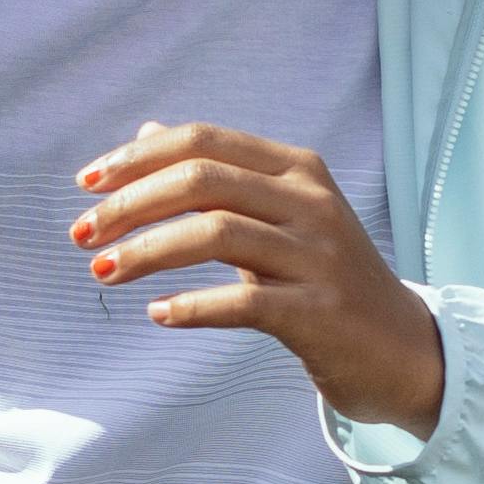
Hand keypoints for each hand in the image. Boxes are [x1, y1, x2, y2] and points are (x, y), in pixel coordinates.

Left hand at [69, 120, 447, 436]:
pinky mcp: (318, 312)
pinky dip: (190, 306)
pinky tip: (158, 314)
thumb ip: (218, 174)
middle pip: (201, 178)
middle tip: (81, 234)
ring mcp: (317, 256)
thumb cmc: (325, 279)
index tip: (86, 183)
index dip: (137, 158)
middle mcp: (310, 202)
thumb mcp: (278, 215)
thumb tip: (146, 134)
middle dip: (129, 204)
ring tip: (102, 272)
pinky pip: (241, 301)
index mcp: (297, 169)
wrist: (402, 350)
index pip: (202, 140)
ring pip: (214, 233)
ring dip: (145, 252)